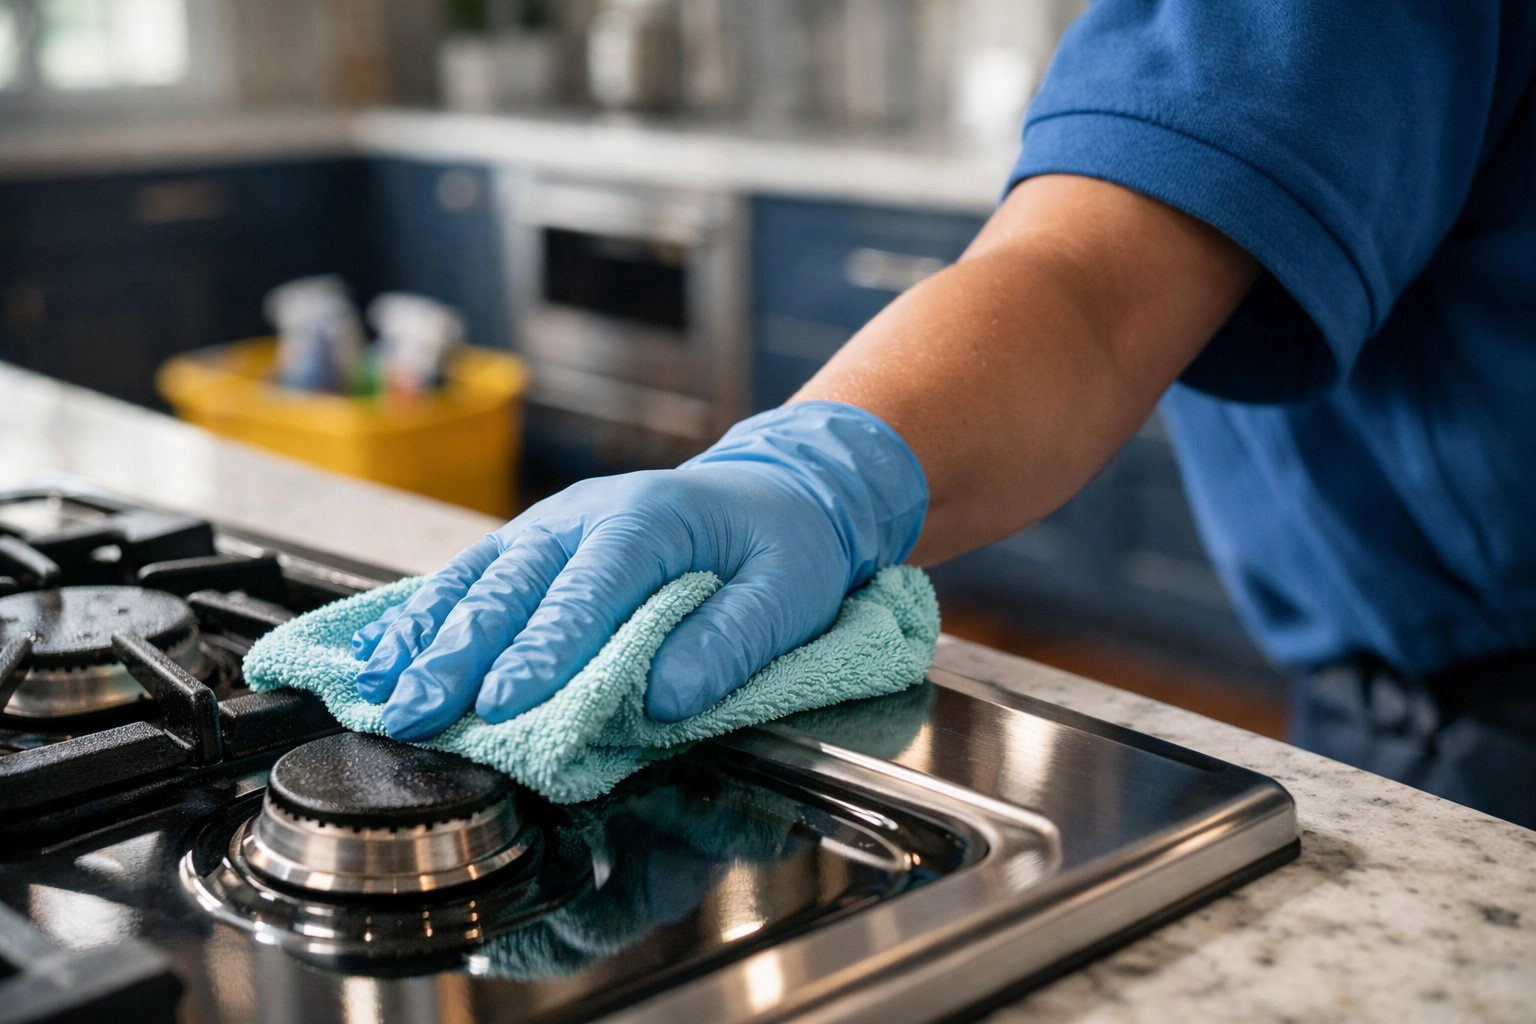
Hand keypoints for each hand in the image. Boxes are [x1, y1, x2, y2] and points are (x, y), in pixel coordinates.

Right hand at [352, 402, 927, 740]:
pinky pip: (471, 575)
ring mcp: (552, 527)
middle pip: (513, 586)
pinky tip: (381, 649)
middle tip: (414, 712)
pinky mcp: (534, 545)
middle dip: (457, 654)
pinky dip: (424, 613)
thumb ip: (732, 640)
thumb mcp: (788, 591)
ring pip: (477, 578)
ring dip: (424, 635)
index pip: (590, 591)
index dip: (544, 649)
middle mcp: (586, 516)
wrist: (774, 491)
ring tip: (378, 686)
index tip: (503, 703)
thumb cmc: (780, 545)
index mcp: (650, 522)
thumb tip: (666, 697)